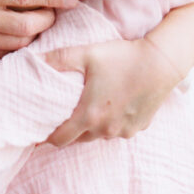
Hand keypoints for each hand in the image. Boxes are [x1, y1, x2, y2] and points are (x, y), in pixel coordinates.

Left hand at [42, 36, 182, 144]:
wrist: (161, 63)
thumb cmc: (122, 58)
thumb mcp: (87, 53)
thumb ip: (58, 58)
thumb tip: (32, 58)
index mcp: (88, 116)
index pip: (59, 140)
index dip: (47, 136)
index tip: (40, 128)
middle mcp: (105, 130)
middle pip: (78, 140)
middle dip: (67, 131)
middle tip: (61, 115)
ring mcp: (123, 132)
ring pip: (98, 136)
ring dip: (89, 128)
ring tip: (85, 108)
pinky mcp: (138, 128)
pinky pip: (118, 131)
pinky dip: (110, 123)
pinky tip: (111, 105)